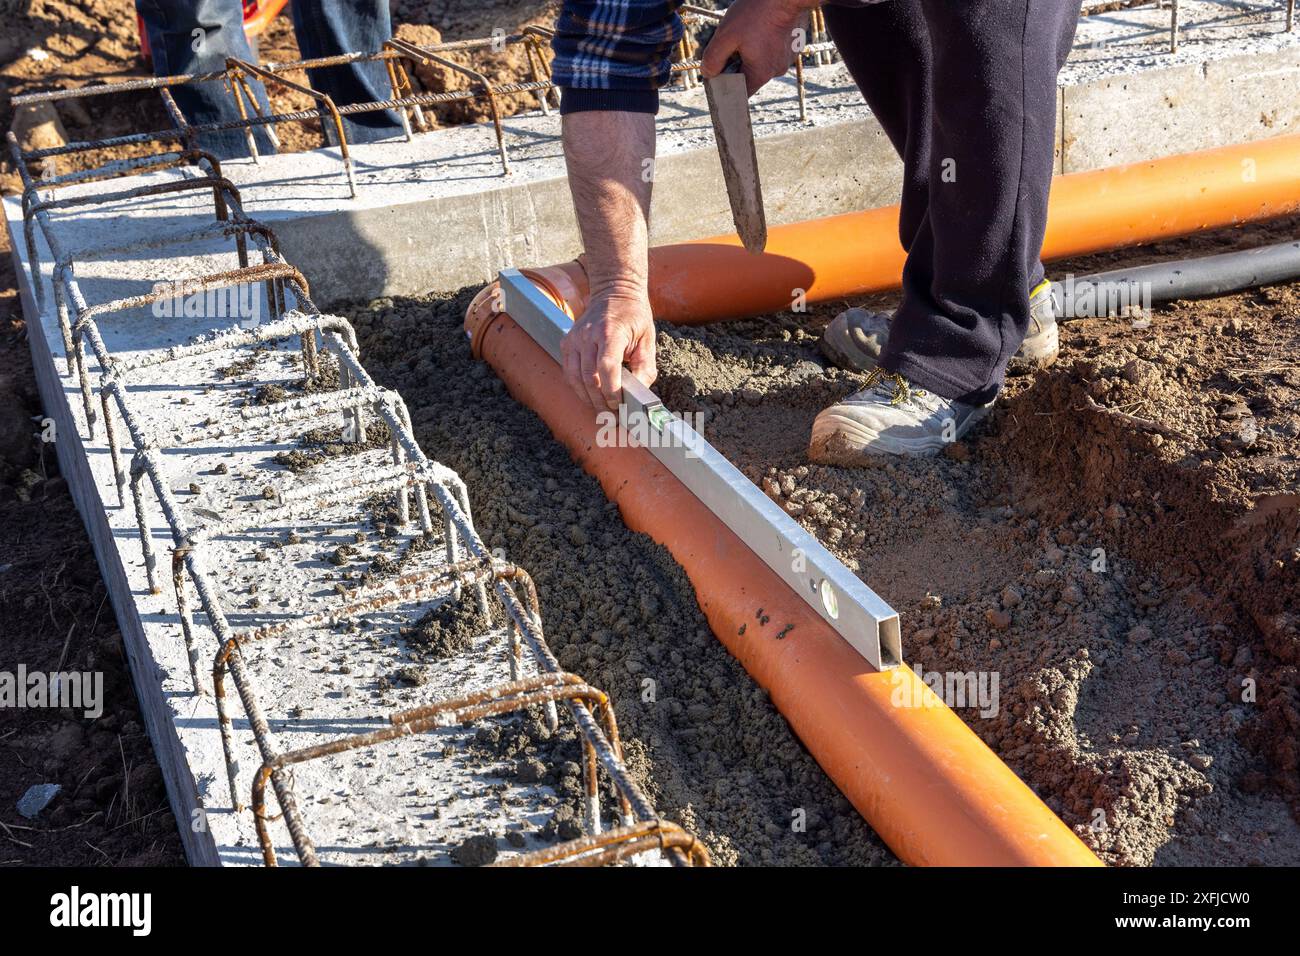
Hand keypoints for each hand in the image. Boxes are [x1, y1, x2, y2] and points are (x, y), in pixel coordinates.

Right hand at [561, 292, 656, 411]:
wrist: (614, 292)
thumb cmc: (634, 317)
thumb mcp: (648, 339)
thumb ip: (645, 367)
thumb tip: (640, 395)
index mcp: (611, 332)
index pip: (607, 367)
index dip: (612, 390)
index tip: (619, 404)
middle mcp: (588, 335)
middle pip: (589, 377)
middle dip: (600, 401)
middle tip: (612, 415)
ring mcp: (574, 338)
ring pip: (575, 378)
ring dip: (588, 398)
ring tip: (601, 410)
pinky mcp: (567, 342)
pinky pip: (569, 372)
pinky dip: (578, 387)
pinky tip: (590, 396)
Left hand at [700, 0, 810, 95]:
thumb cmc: (757, 12)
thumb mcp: (726, 35)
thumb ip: (713, 58)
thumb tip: (708, 74)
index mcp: (760, 74)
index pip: (739, 92)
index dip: (726, 84)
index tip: (719, 70)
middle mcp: (776, 70)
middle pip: (750, 75)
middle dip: (738, 61)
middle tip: (734, 40)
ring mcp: (787, 58)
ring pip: (761, 60)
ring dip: (752, 49)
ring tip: (750, 29)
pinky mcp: (792, 46)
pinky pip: (773, 49)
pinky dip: (765, 42)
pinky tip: (763, 26)